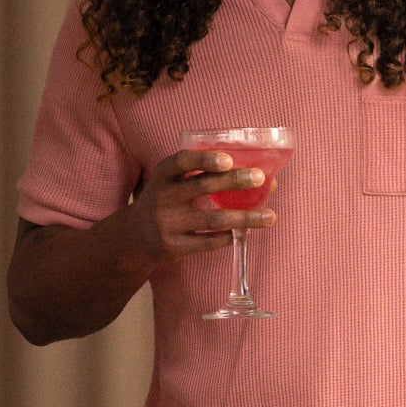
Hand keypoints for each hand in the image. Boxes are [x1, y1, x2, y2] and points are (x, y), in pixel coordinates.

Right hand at [128, 147, 277, 265]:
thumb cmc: (167, 202)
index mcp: (164, 175)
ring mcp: (168, 223)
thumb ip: (207, 177)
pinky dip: (228, 237)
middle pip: (202, 187)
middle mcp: (163, 197)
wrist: (135, 237)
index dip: (204, 160)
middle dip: (234, 181)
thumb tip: (264, 179)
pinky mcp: (174, 246)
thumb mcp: (174, 183)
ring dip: (245, 218)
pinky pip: (208, 242)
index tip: (228, 160)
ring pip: (213, 219)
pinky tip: (243, 233)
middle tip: (259, 178)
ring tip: (270, 217)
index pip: (181, 161)